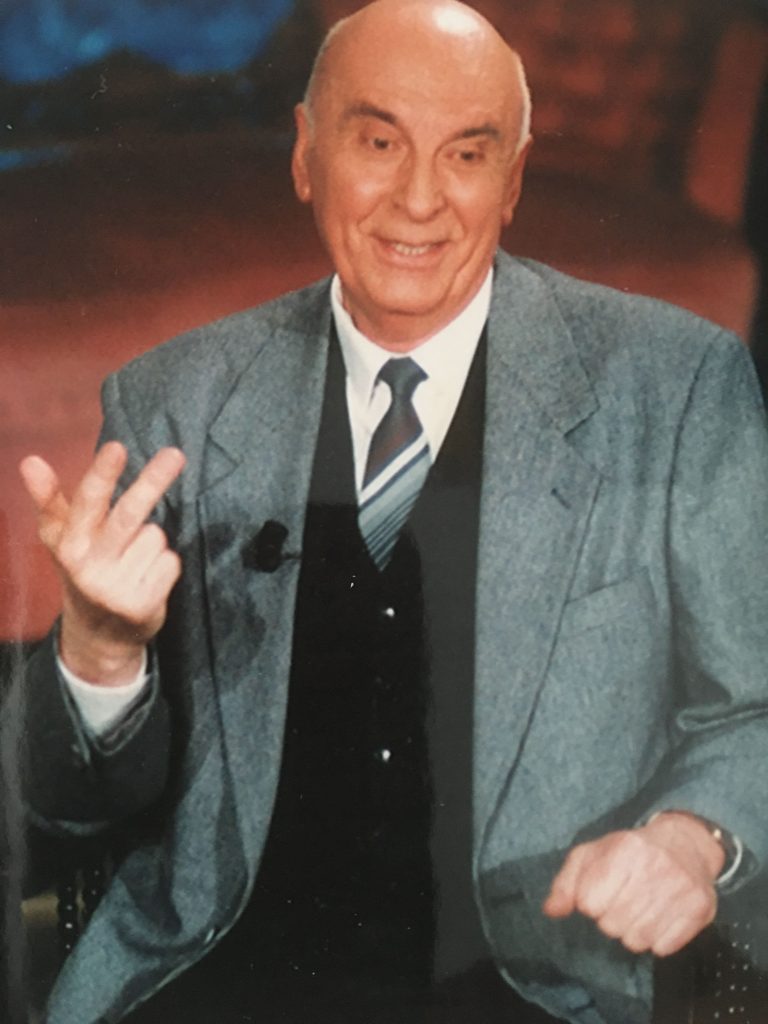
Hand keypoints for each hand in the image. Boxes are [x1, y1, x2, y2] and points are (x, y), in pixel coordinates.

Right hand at [20, 441, 185, 685]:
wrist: (99, 635)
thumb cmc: (84, 569)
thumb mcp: (61, 538)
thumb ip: (49, 499)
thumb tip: (30, 460)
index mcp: (69, 543)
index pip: (87, 502)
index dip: (102, 474)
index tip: (117, 447)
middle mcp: (89, 565)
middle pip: (129, 515)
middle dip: (153, 482)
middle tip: (175, 454)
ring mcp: (116, 587)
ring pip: (156, 537)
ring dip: (152, 542)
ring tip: (133, 560)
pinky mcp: (142, 605)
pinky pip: (170, 562)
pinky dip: (165, 564)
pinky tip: (147, 578)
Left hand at [542, 812, 724, 956]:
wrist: (685, 844)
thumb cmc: (629, 852)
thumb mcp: (591, 855)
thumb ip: (566, 882)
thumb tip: (551, 910)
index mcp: (623, 849)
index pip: (589, 902)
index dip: (591, 903)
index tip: (601, 894)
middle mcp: (654, 867)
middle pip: (612, 925)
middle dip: (611, 920)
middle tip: (622, 903)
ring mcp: (680, 888)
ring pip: (637, 940)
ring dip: (632, 932)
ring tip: (639, 911)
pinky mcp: (700, 908)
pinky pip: (664, 948)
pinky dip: (657, 940)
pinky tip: (659, 919)